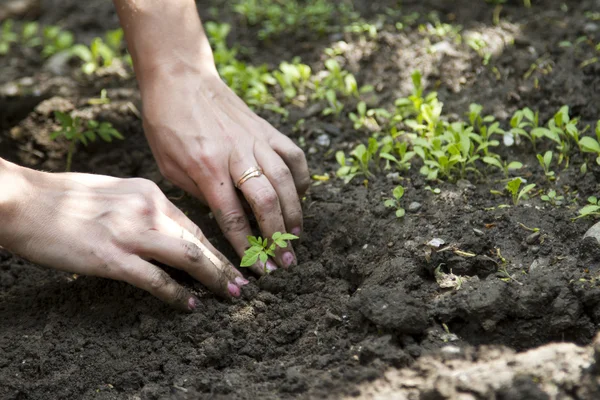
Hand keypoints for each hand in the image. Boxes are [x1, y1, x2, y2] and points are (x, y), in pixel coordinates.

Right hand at [0, 166, 248, 310]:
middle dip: (226, 263)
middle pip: (199, 239)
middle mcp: (147, 209)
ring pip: (189, 257)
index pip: (193, 223)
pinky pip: (155, 280)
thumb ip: (144, 208)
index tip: (233, 260)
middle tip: (246, 281)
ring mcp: (131, 232)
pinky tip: (189, 305)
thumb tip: (168, 230)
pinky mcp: (112, 257)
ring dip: (215, 277)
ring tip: (231, 294)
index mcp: (149, 192)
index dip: (216, 245)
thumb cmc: (65, 198)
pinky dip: (177, 294)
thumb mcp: (116, 192)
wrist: (24, 200)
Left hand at [140, 68, 309, 273]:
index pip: (231, 217)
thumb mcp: (168, 165)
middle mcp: (236, 155)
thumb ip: (198, 192)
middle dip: (278, 237)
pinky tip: (300, 195)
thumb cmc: (167, 123)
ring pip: (285, 181)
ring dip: (294, 213)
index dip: (247, 247)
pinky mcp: (266, 129)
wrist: (180, 79)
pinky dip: (301, 178)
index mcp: (206, 167)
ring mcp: (255, 140)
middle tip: (285, 261)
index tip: (258, 268)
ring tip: (296, 235)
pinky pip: (293, 155)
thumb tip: (225, 218)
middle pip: (266, 202)